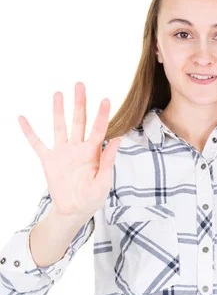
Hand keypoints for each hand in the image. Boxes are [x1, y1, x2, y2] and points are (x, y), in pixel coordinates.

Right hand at [18, 82, 120, 217]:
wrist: (75, 210)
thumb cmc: (93, 197)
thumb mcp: (104, 181)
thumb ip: (109, 161)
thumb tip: (117, 140)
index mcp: (93, 152)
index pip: (99, 129)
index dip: (102, 114)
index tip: (106, 99)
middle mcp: (78, 148)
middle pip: (79, 120)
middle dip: (79, 103)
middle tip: (80, 84)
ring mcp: (62, 152)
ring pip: (60, 126)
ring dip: (58, 110)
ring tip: (58, 93)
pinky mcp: (49, 160)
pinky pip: (37, 144)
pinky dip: (29, 132)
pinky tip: (22, 118)